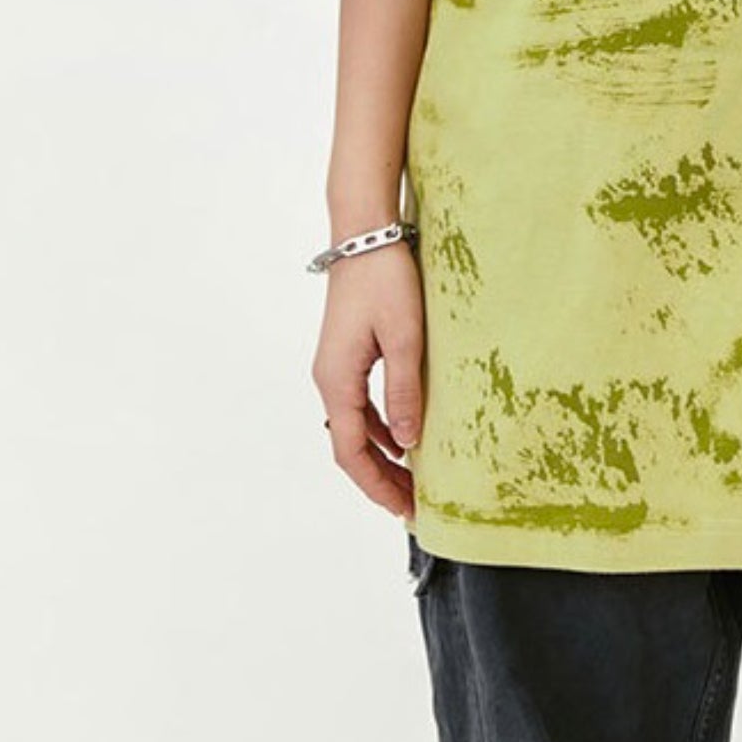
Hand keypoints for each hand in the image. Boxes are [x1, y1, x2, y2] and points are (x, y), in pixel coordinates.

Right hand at [312, 243, 424, 520]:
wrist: (365, 233)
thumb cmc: (385, 278)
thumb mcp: (404, 337)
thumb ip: (405, 391)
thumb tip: (409, 444)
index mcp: (337, 380)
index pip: (352, 451)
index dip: (376, 485)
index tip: (402, 509)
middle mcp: (329, 378)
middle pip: (351, 445)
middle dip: (380, 478)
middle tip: (412, 504)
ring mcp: (336, 366)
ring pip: (356, 426)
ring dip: (382, 455)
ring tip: (412, 479)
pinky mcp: (348, 353)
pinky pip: (361, 404)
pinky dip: (381, 427)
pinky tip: (404, 436)